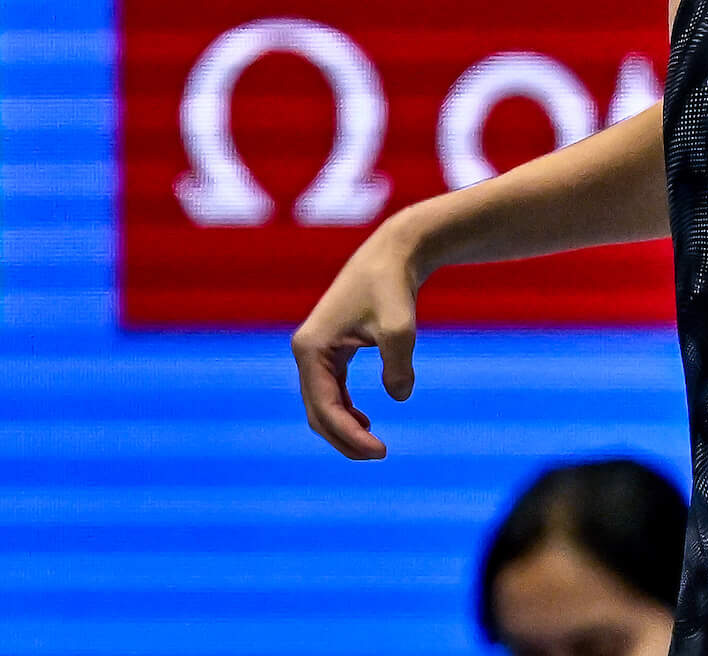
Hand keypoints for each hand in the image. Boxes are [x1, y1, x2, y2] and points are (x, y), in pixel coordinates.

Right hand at [292, 217, 421, 459]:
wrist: (394, 253)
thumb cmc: (394, 286)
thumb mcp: (400, 328)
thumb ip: (398, 365)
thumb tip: (399, 397)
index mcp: (311, 349)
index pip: (325, 407)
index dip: (350, 436)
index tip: (380, 452)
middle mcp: (306, 351)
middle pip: (317, 411)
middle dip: (344, 438)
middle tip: (379, 455)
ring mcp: (316, 350)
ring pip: (322, 403)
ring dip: (343, 428)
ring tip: (374, 447)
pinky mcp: (331, 348)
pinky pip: (331, 390)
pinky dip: (345, 410)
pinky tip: (365, 422)